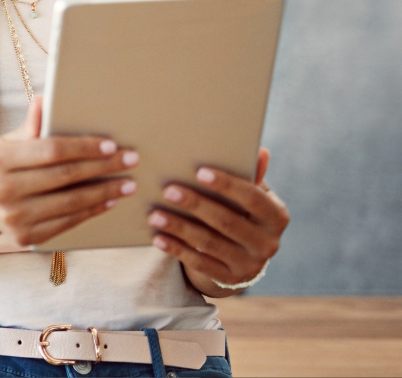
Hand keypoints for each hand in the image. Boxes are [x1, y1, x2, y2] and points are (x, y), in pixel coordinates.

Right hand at [0, 96, 138, 246]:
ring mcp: (15, 216)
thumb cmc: (3, 167)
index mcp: (0, 159)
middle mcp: (5, 189)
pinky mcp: (27, 237)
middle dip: (103, 167)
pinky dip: (92, 211)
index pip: (51, 150)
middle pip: (65, 176)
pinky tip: (110, 201)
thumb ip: (31, 125)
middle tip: (130, 160)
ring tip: (128, 183)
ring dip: (105, 192)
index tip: (111, 145)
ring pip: (71, 202)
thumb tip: (45, 100)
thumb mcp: (10, 143)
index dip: (84, 147)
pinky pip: (68, 223)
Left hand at [147, 147, 288, 295]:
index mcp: (276, 217)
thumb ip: (251, 176)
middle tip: (167, 190)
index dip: (227, 185)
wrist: (244, 258)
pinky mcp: (229, 279)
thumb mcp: (251, 196)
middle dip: (196, 205)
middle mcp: (268, 243)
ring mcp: (249, 265)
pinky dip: (176, 250)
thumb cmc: (242, 214)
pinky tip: (157, 238)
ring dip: (179, 228)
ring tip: (154, 215)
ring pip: (210, 244)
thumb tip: (261, 151)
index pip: (253, 198)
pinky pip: (199, 264)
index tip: (199, 172)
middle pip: (227, 222)